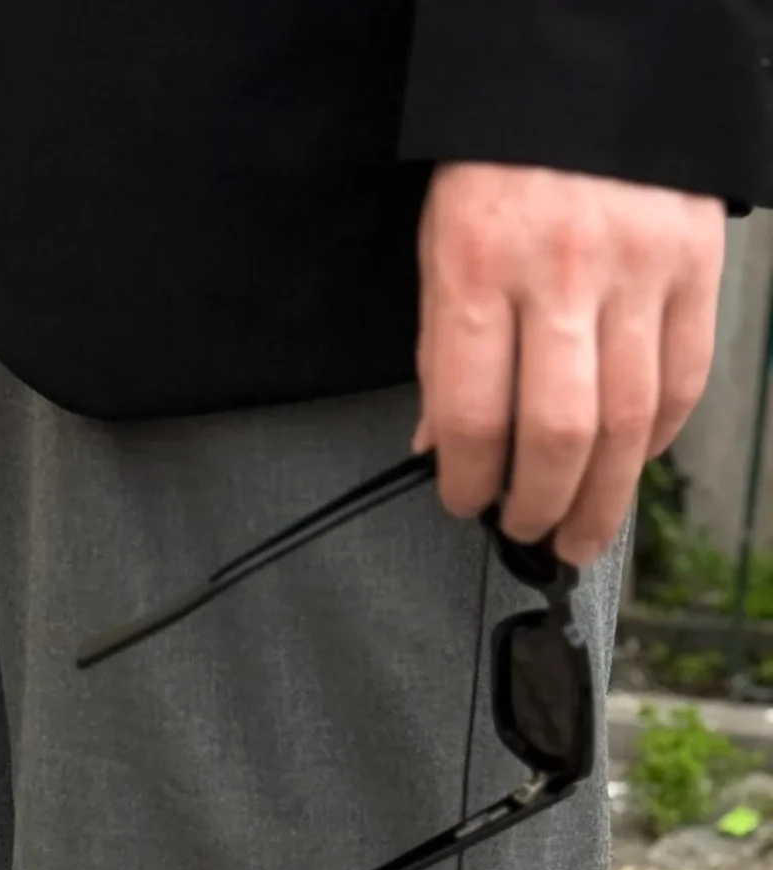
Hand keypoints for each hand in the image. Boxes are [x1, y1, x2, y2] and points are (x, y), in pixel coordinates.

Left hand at [413, 162, 726, 564]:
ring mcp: (639, 267)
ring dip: (605, 495)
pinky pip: (685, 377)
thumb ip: (442, 352)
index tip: (464, 502)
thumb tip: (439, 449)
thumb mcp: (442, 248)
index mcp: (481, 267)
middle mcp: (564, 270)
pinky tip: (633, 462)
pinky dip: (659, 437)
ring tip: (582, 531)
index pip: (472, 413)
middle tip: (530, 535)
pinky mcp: (695, 262)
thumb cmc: (502, 164)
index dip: (467, 480)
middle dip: (541, 505)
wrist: (590, 69)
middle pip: (559, 432)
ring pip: (630, 421)